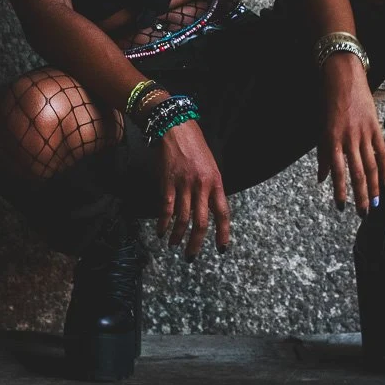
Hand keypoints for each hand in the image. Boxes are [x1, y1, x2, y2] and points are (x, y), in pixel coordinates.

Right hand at [154, 119, 230, 259]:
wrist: (177, 128)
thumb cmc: (196, 146)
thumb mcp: (211, 166)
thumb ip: (211, 188)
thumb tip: (209, 211)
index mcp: (216, 181)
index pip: (222, 213)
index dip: (223, 233)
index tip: (221, 249)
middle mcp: (201, 185)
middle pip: (201, 222)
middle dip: (196, 243)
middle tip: (191, 256)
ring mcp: (183, 184)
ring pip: (182, 219)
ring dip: (177, 236)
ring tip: (174, 245)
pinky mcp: (167, 182)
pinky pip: (166, 208)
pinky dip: (163, 223)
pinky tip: (161, 232)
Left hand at [316, 53, 384, 215]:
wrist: (343, 77)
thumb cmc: (327, 101)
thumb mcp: (320, 126)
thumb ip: (323, 153)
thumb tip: (321, 178)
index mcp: (331, 138)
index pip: (337, 171)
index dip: (340, 190)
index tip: (342, 206)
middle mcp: (348, 138)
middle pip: (357, 172)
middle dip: (361, 195)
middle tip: (363, 213)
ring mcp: (364, 132)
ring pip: (372, 165)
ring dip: (374, 187)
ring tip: (376, 203)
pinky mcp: (375, 126)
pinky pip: (383, 151)